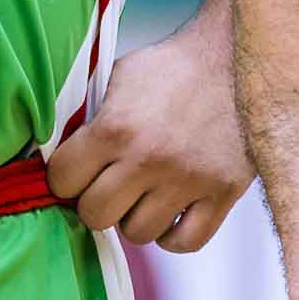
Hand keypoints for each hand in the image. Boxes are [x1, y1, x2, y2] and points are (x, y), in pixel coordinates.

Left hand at [45, 24, 251, 252]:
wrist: (240, 57)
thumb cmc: (174, 67)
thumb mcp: (120, 76)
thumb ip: (90, 117)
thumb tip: (58, 151)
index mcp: (115, 128)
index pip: (62, 181)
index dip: (66, 177)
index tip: (78, 171)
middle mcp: (148, 159)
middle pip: (95, 215)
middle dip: (96, 201)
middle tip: (109, 185)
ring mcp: (187, 180)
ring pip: (138, 233)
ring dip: (136, 217)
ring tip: (145, 193)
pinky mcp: (222, 192)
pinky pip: (185, 242)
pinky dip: (173, 236)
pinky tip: (171, 213)